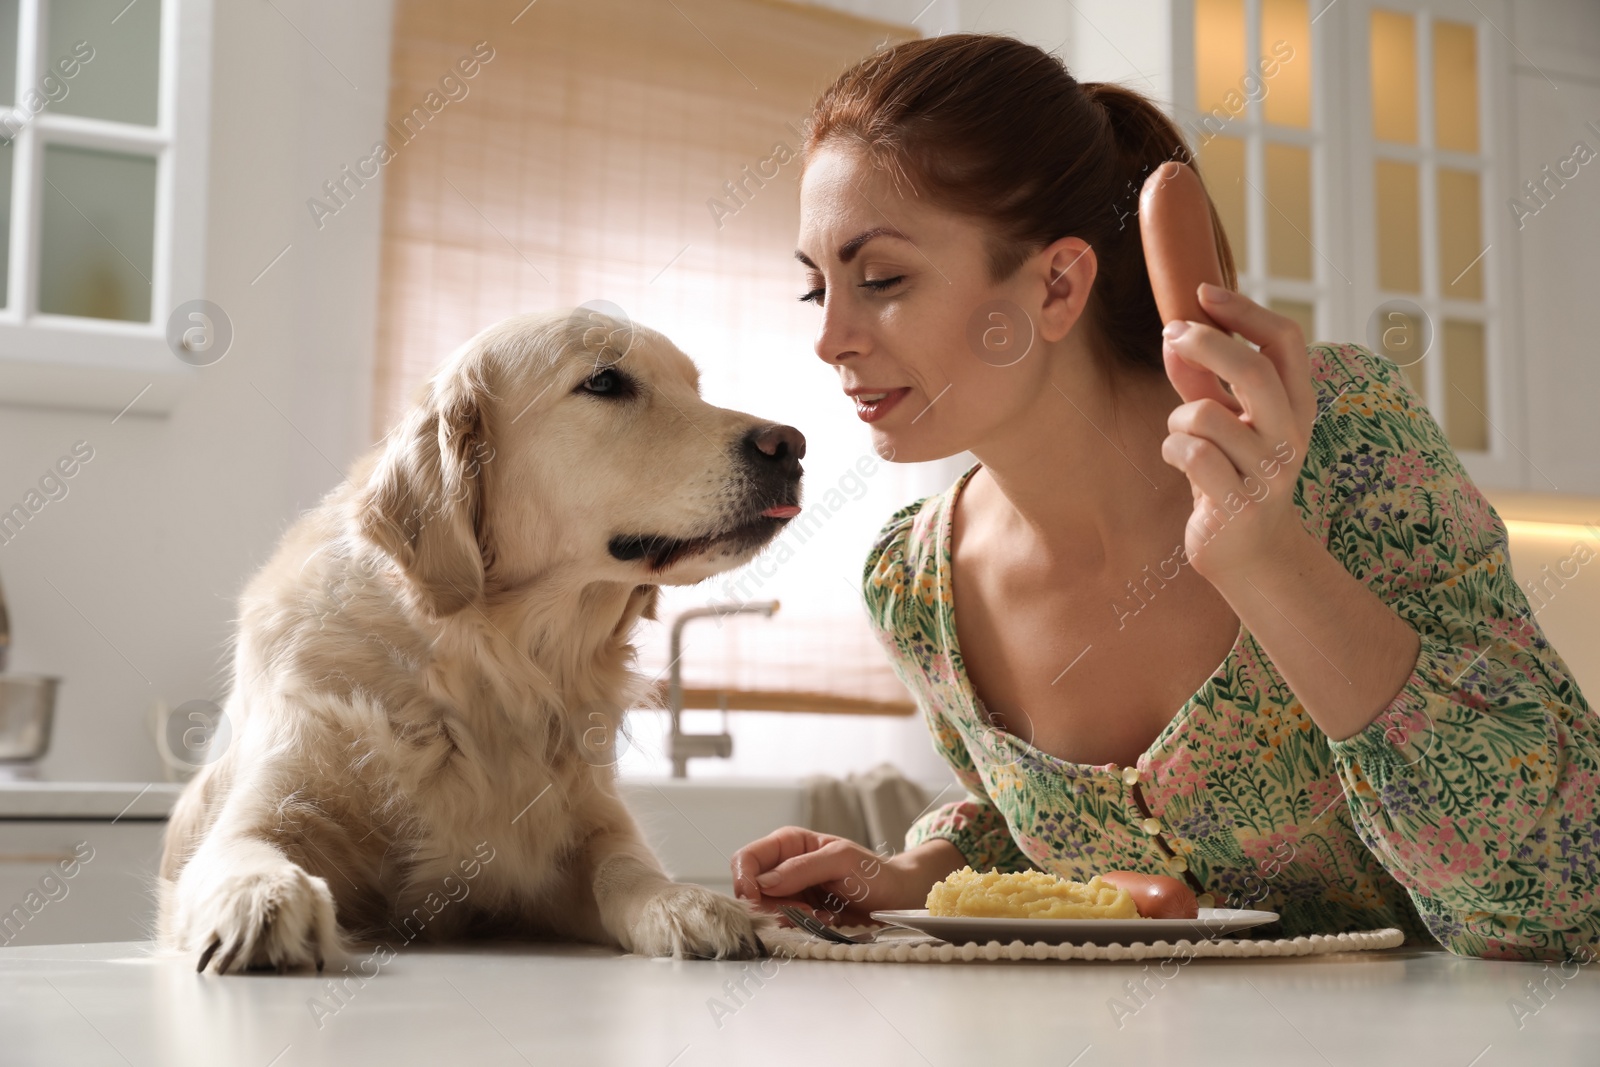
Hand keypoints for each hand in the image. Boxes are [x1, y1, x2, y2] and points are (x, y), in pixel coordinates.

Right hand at [730, 826, 941, 925]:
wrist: (895, 899)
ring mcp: (790, 892)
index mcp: (788, 843)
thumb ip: (803, 868)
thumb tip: (765, 882)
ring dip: (790, 917)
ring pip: (766, 910)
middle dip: (773, 904)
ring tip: (822, 915)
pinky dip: (800, 926)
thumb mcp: (841, 860)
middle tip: (806, 909)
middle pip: (751, 889)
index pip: (747, 858)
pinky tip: (824, 921)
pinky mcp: (798, 913)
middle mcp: (783, 866)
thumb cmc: (873, 872)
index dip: (745, 879)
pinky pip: (783, 924)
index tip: (758, 898)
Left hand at [1159, 282, 1317, 580]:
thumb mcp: (1226, 424)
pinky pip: (1190, 454)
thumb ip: (1202, 383)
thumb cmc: (1234, 478)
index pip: (1285, 340)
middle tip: (1173, 334)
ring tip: (1184, 438)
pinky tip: (1180, 462)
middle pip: (1252, 369)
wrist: (1253, 556)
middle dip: (1205, 343)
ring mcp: (1269, 472)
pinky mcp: (1239, 504)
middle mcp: (1291, 435)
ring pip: (1205, 416)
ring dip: (1178, 419)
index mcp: (1298, 405)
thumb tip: (1174, 335)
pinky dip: (1173, 450)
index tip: (1204, 292)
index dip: (1244, 311)